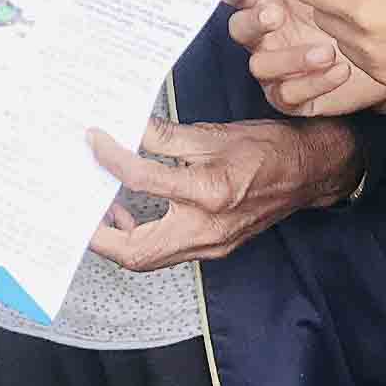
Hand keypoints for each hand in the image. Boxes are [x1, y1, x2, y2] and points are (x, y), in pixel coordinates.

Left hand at [84, 115, 359, 269]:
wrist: (308, 172)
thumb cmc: (267, 149)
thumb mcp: (214, 132)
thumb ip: (165, 135)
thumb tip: (128, 128)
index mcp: (209, 191)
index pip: (142, 180)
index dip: (111, 157)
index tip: (95, 140)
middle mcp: (207, 228)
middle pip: (136, 252)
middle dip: (98, 236)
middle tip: (76, 209)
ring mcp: (210, 244)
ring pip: (149, 258)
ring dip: (117, 240)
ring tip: (100, 207)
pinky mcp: (213, 247)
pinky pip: (167, 251)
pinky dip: (142, 237)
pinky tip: (132, 213)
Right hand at [220, 0, 385, 117]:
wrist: (379, 56)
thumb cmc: (347, 15)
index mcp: (266, 2)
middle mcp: (263, 36)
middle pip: (239, 29)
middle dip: (253, 21)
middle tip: (276, 14)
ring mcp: (274, 68)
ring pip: (260, 66)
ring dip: (290, 58)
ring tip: (327, 51)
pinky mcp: (291, 98)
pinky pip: (290, 94)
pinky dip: (314, 83)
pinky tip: (341, 70)